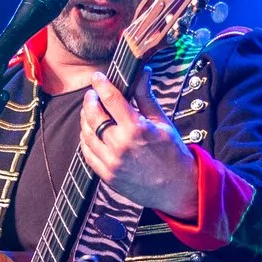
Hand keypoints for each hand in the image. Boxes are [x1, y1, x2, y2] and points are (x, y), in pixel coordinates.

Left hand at [79, 72, 196, 217]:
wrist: (177, 188)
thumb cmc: (172, 153)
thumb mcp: (162, 122)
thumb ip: (146, 97)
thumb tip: (142, 72)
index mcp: (136, 129)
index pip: (111, 99)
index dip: (101, 84)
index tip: (97, 77)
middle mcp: (120, 145)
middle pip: (93, 115)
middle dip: (90, 100)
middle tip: (92, 94)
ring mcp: (112, 162)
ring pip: (86, 134)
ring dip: (85, 119)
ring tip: (90, 111)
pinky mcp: (107, 176)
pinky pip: (87, 154)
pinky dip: (85, 140)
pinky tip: (90, 133)